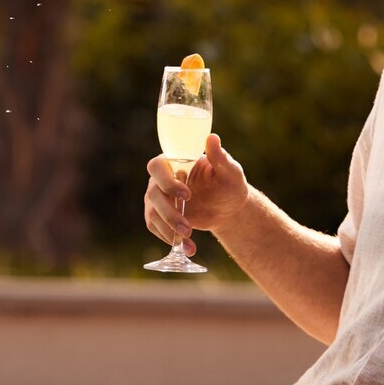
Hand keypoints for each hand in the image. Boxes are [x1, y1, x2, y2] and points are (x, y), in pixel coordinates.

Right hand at [145, 135, 249, 251]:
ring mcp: (158, 198)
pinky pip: (155, 228)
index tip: (187, 195)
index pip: (157, 166)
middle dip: (169, 213)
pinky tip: (188, 247)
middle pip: (153, 194)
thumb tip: (212, 137)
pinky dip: (169, 239)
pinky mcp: (159, 216)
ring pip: (152, 213)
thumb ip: (220, 157)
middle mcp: (161, 179)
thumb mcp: (230, 172)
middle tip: (188, 227)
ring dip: (169, 228)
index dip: (167, 181)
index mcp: (175, 161)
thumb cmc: (229, 184)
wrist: (228, 208)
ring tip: (189, 239)